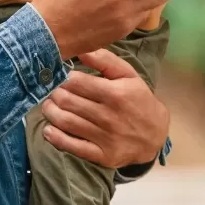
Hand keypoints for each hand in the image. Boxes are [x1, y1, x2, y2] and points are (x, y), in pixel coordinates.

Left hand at [41, 49, 170, 167]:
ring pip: (65, 122)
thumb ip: (105, 60)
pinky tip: (48, 129)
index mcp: (116, 93)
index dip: (61, 78)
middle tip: (49, 90)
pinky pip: (71, 146)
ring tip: (48, 105)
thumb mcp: (129, 76)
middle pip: (67, 101)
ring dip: (50, 112)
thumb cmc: (138, 100)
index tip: (56, 76)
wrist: (156, 135)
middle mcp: (109, 116)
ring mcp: (105, 137)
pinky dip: (55, 137)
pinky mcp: (102, 155)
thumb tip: (80, 49)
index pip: (76, 82)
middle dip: (53, 94)